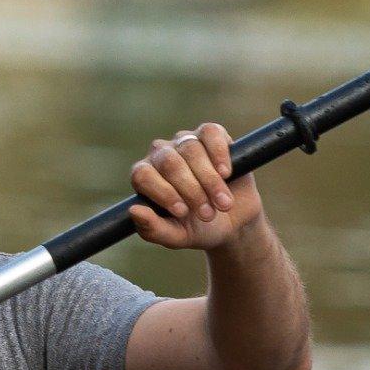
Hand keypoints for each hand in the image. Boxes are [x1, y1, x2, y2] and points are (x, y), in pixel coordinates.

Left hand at [127, 122, 264, 252]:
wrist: (235, 220)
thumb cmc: (198, 227)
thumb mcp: (176, 236)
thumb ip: (152, 229)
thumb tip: (134, 211)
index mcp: (145, 177)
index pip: (143, 175)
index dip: (163, 193)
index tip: (183, 212)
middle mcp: (161, 155)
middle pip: (169, 162)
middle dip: (191, 191)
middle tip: (207, 215)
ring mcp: (185, 141)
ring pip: (191, 149)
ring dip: (209, 180)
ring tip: (223, 204)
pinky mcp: (211, 134)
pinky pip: (210, 133)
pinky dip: (219, 154)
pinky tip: (226, 173)